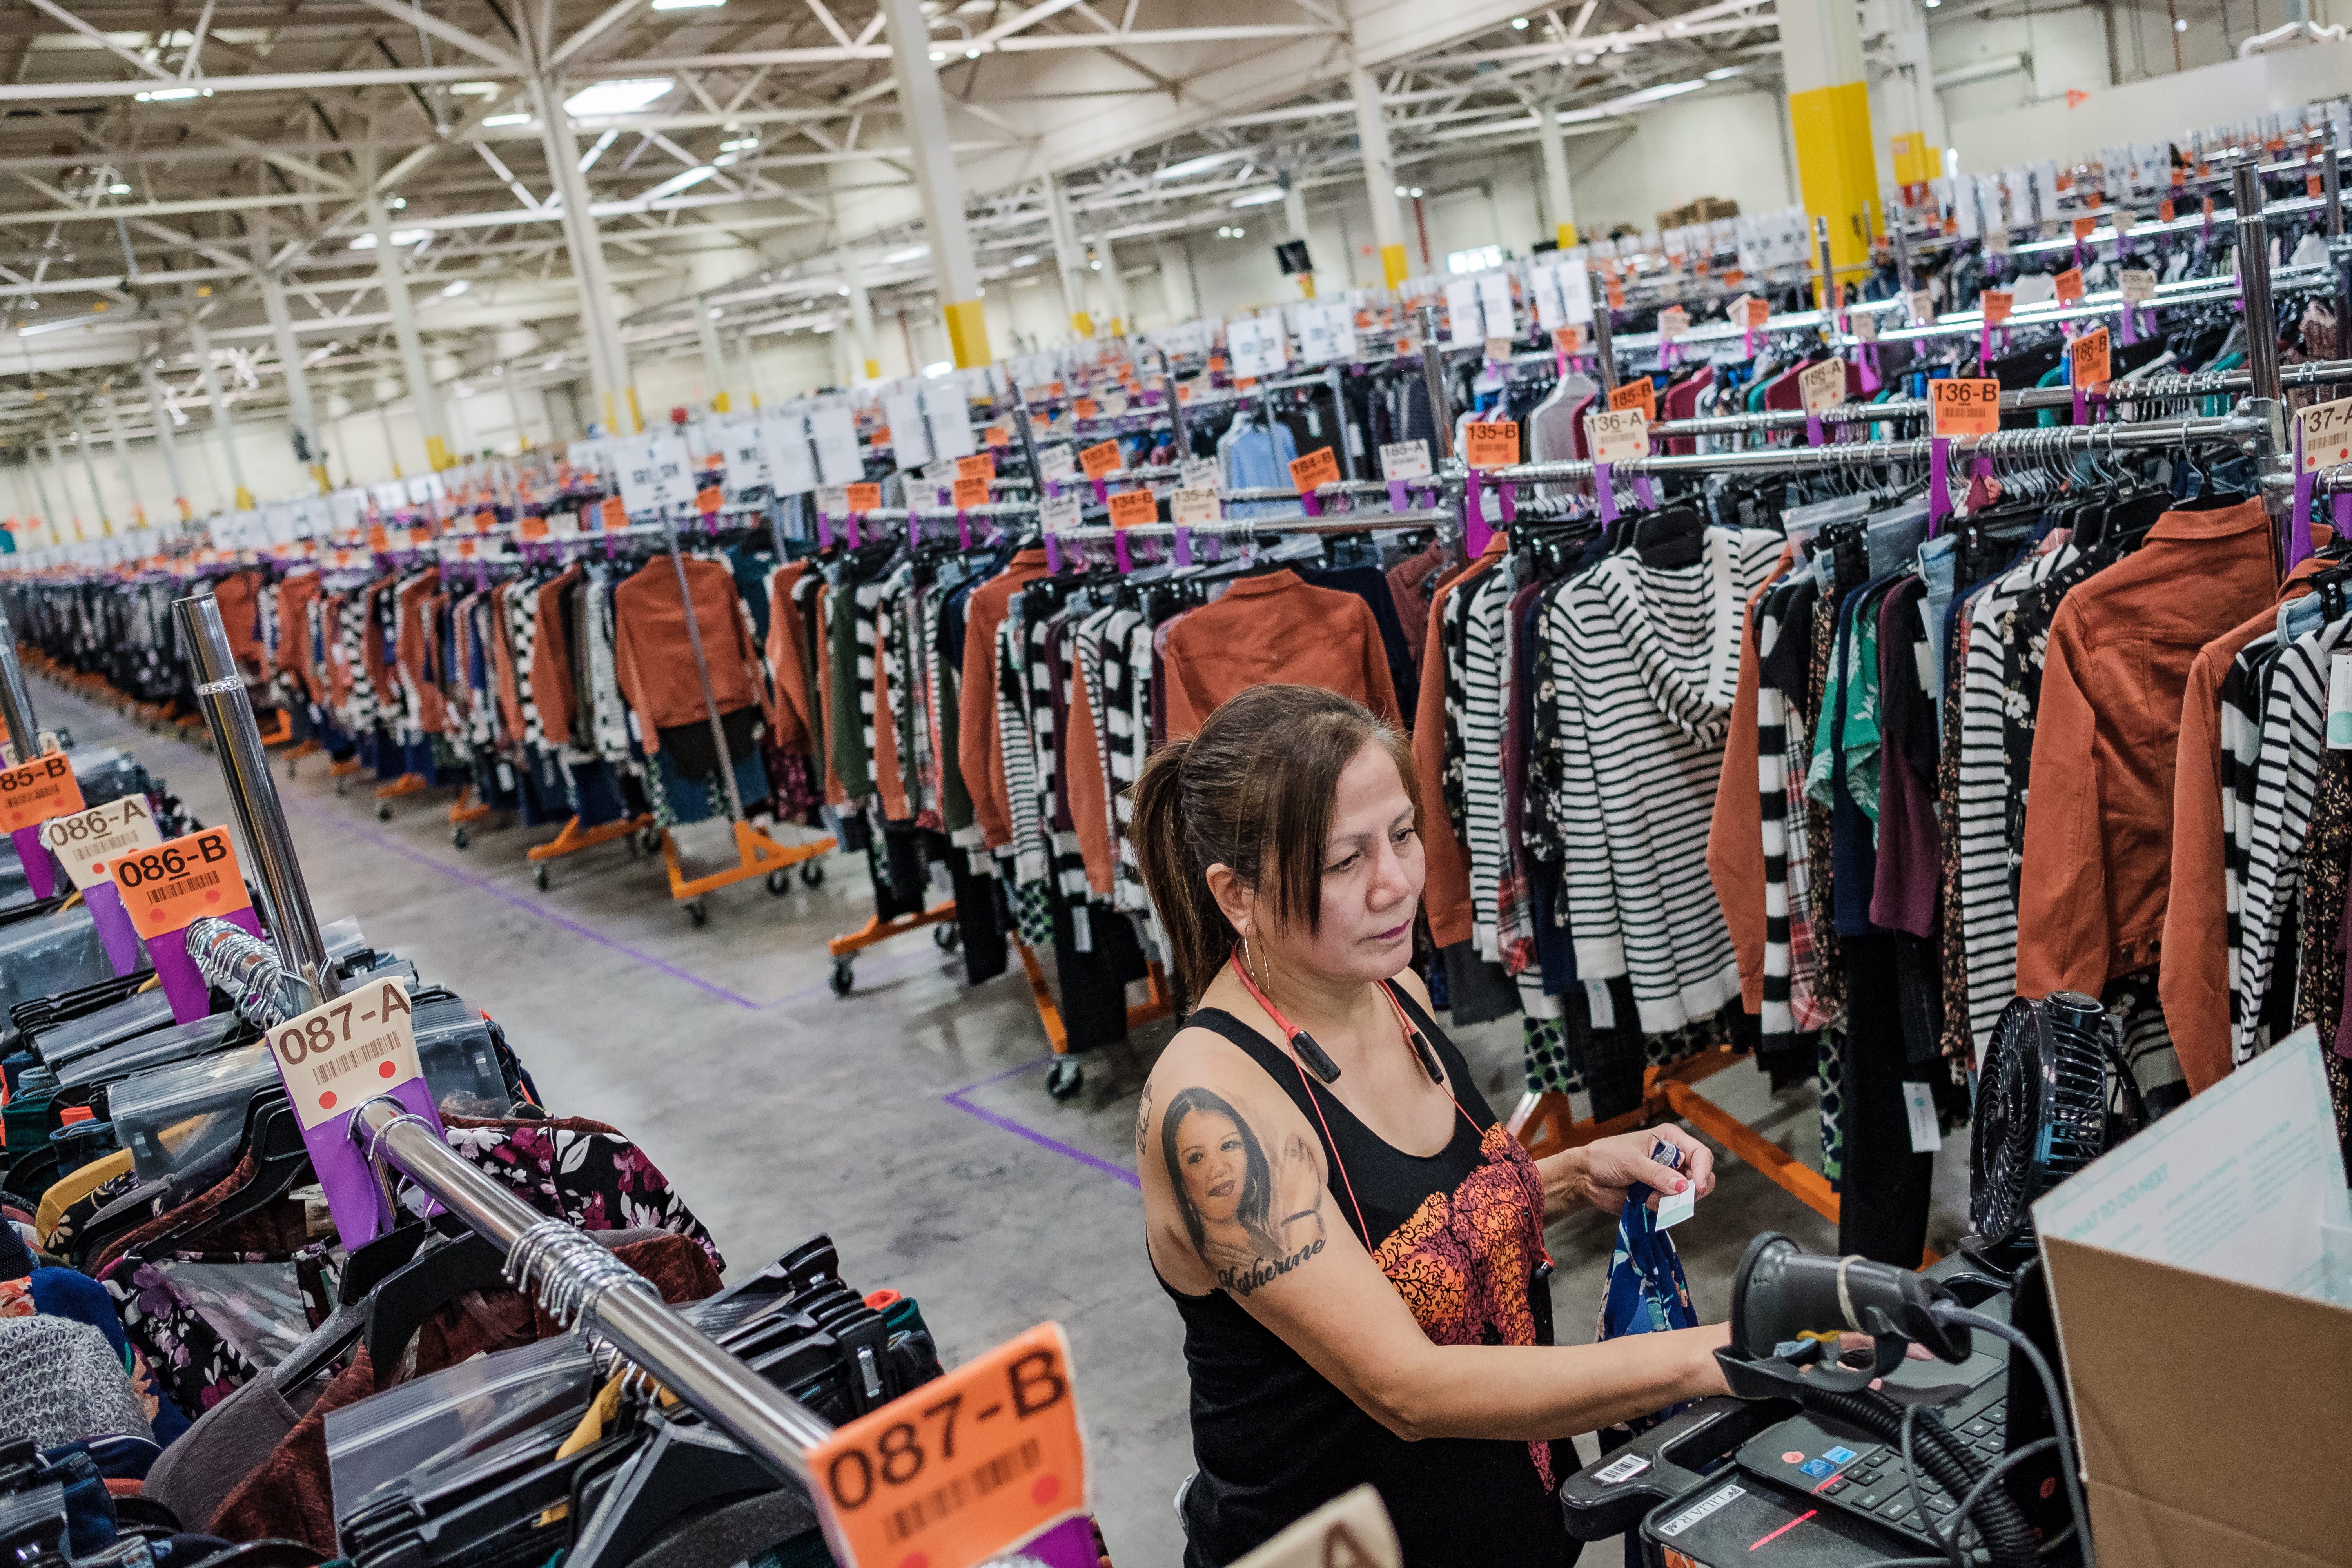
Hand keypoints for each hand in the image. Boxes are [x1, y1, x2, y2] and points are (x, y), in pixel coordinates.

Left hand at [1579, 1126, 1715, 1215]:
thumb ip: (1657, 1174)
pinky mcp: (1660, 1197)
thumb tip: (1683, 1187)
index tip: (1698, 1188)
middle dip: (1691, 1190)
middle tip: (1674, 1197)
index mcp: (1671, 1139)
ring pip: (1689, 1196)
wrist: (1586, 1177)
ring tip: (1648, 1198)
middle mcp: (1674, 1159)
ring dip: (1672, 1201)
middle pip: (1701, 1177)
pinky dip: (1663, 1209)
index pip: (1700, 1154)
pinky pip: (1673, 1207)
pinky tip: (1646, 1203)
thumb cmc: (1606, 1157)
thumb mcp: (1631, 1162)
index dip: (1703, 1170)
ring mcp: (1668, 1180)